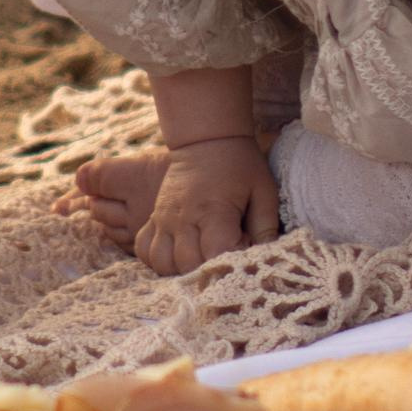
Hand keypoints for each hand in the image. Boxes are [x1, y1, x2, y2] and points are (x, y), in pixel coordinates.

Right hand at [132, 137, 280, 276]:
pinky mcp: (154, 218)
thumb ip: (266, 228)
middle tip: (225, 254)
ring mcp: (164, 218)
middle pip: (187, 265)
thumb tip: (266, 260)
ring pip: (162, 263)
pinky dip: (159, 261)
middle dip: (209, 271)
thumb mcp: (264, 191)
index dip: (231, 262)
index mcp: (214, 210)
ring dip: (181, 270)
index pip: (215, 255)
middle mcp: (183, 217)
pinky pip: (144, 250)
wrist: (206, 139)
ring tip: (202, 258)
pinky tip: (179, 255)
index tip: (243, 250)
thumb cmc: (240, 166)